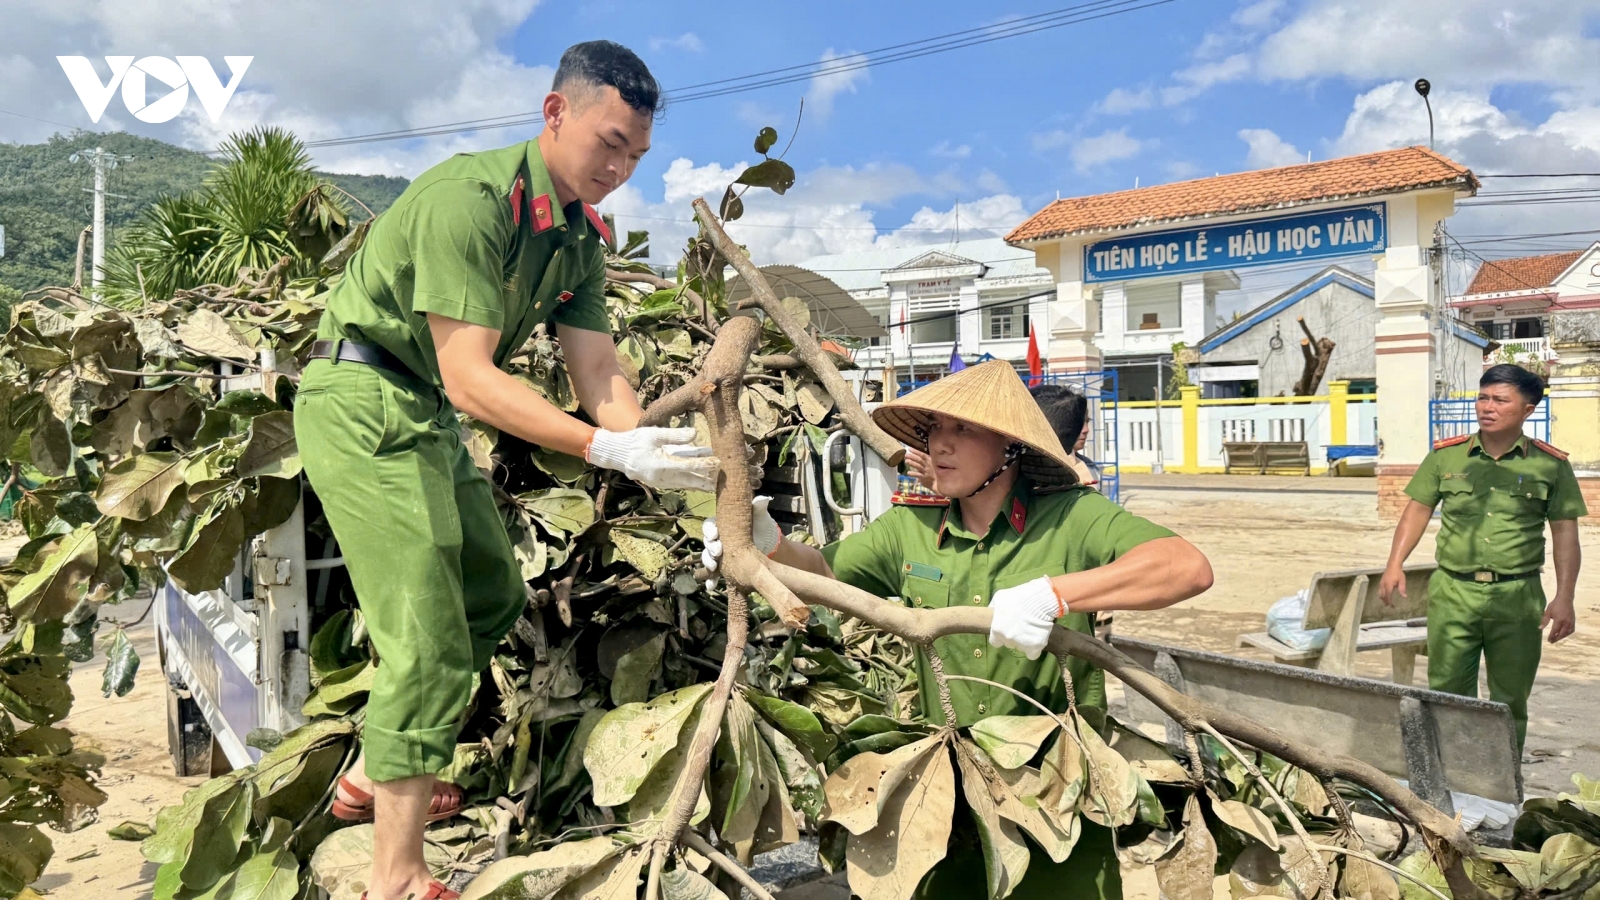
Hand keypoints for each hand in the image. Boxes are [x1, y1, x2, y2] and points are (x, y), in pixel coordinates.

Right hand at [586, 427, 717, 491]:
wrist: (618, 454)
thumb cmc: (635, 441)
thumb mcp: (654, 434)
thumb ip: (674, 435)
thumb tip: (694, 434)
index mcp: (660, 465)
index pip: (688, 465)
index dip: (704, 464)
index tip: (718, 461)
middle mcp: (662, 477)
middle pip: (690, 479)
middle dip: (708, 478)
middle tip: (724, 478)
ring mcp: (661, 482)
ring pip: (687, 484)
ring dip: (702, 483)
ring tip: (718, 484)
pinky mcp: (661, 482)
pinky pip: (680, 484)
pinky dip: (692, 483)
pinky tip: (703, 483)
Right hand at [700, 496, 780, 580]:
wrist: (771, 548)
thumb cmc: (762, 528)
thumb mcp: (760, 518)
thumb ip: (758, 508)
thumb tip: (762, 498)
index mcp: (723, 525)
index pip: (710, 525)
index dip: (709, 530)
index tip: (715, 534)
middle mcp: (719, 539)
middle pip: (707, 542)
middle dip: (709, 548)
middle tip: (718, 552)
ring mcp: (720, 554)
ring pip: (707, 558)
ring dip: (708, 563)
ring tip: (714, 568)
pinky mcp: (724, 567)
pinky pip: (713, 573)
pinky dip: (710, 579)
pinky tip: (711, 586)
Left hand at [904, 449, 935, 488]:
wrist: (938, 483)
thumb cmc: (933, 473)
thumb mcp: (930, 465)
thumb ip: (924, 461)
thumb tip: (914, 455)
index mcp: (929, 461)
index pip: (922, 455)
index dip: (915, 451)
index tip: (909, 449)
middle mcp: (928, 465)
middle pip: (919, 459)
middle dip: (912, 456)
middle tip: (905, 455)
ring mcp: (926, 471)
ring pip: (919, 466)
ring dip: (912, 463)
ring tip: (906, 461)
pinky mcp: (924, 478)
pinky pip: (918, 475)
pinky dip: (913, 473)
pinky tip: (908, 473)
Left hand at [987, 575, 1065, 659]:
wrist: (1040, 599)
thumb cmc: (1019, 596)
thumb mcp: (1000, 597)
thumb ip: (993, 608)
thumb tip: (991, 613)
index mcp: (997, 630)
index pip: (995, 642)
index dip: (1000, 636)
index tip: (1006, 630)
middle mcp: (1008, 639)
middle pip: (1009, 643)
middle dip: (1013, 636)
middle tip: (1021, 625)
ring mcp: (1021, 644)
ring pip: (1021, 647)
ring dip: (1024, 641)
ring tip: (1031, 628)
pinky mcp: (1035, 646)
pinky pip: (1033, 654)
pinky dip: (1034, 648)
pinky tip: (1036, 638)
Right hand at [1377, 566, 1407, 604]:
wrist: (1392, 565)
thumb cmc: (1398, 573)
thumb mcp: (1402, 581)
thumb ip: (1402, 589)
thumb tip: (1404, 597)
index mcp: (1388, 585)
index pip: (1387, 596)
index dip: (1389, 602)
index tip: (1391, 606)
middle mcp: (1383, 585)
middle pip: (1382, 596)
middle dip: (1386, 602)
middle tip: (1390, 606)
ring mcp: (1381, 584)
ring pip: (1380, 594)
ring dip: (1383, 599)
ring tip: (1388, 602)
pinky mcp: (1380, 583)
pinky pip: (1380, 591)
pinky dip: (1382, 595)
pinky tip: (1386, 596)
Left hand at [1543, 597, 1575, 643]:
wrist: (1565, 599)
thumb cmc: (1555, 604)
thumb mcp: (1548, 612)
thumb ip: (1544, 620)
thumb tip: (1539, 628)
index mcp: (1559, 620)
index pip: (1555, 631)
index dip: (1551, 636)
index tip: (1548, 640)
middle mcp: (1566, 622)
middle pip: (1561, 634)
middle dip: (1556, 638)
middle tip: (1551, 642)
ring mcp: (1571, 622)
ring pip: (1567, 633)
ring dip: (1562, 637)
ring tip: (1556, 639)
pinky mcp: (1573, 621)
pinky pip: (1571, 630)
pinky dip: (1567, 633)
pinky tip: (1563, 634)